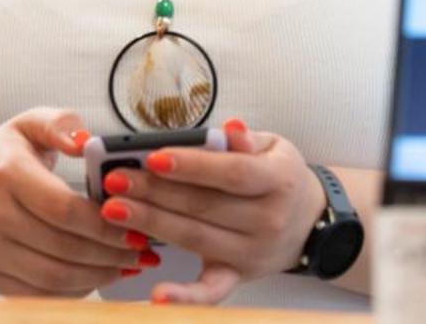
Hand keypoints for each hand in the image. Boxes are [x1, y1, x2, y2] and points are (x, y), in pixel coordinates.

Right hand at [0, 108, 147, 296]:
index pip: (64, 208)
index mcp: (7, 173)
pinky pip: (38, 293)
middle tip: (140, 252)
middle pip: (63, 247)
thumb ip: (61, 123)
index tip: (135, 228)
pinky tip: (95, 277)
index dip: (104, 224)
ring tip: (124, 266)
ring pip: (53, 276)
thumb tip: (87, 141)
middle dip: (110, 253)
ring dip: (97, 276)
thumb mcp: (28, 125)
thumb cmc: (1, 158)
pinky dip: (72, 290)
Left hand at [96, 119, 327, 305]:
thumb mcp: (274, 148)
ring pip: (195, 237)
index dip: (191, 166)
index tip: (153, 157)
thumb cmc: (280, 177)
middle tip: (115, 180)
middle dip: (154, 192)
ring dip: (150, 224)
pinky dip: (185, 297)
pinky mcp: (238, 275)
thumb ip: (246, 139)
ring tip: (114, 209)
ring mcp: (251, 252)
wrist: (310, 223)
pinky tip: (156, 294)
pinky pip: (211, 291)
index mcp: (277, 180)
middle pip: (204, 206)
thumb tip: (228, 127)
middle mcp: (267, 219)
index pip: (230, 173)